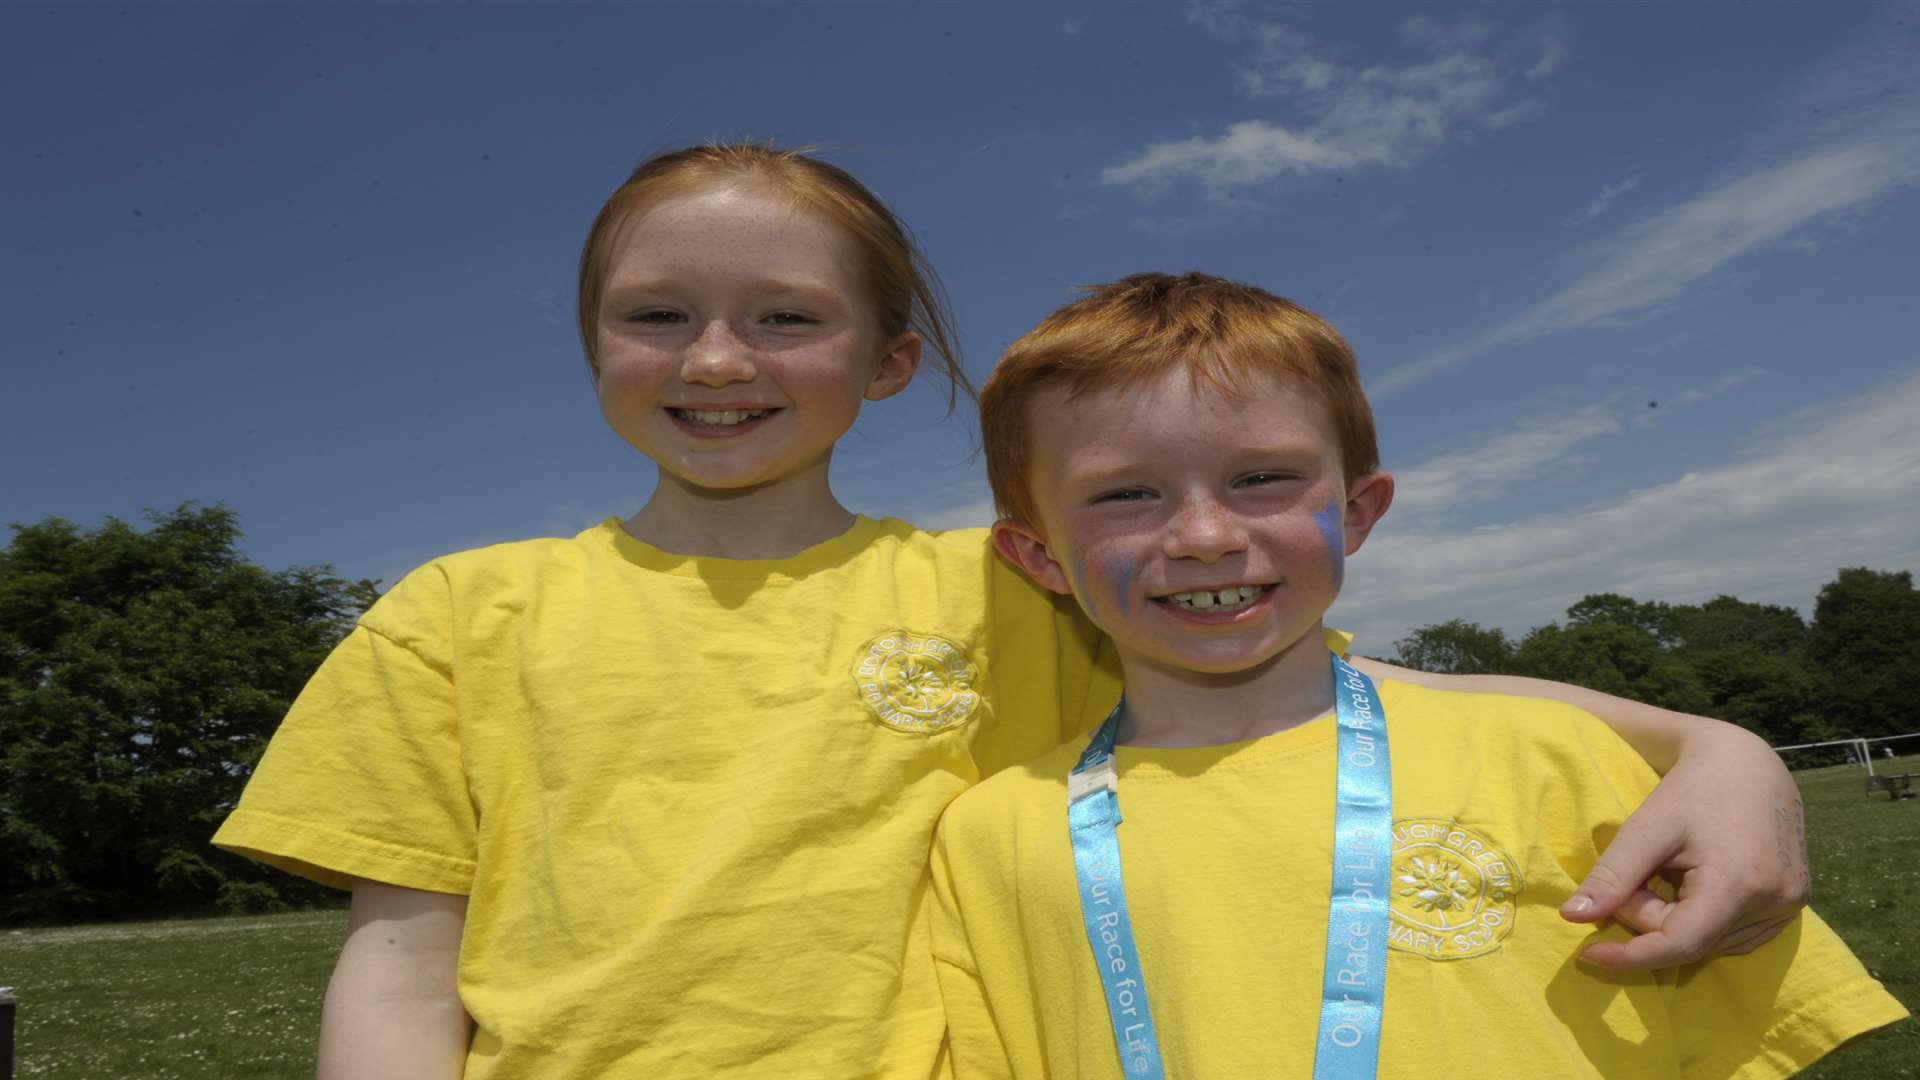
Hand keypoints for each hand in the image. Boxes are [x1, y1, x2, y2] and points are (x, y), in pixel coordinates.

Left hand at [1559, 723, 1809, 969]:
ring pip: (1713, 942)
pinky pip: (1736, 933)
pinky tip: (1694, 884)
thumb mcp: (1647, 827)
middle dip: (1650, 919)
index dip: (1631, 956)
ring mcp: (1791, 904)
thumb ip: (1612, 876)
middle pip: (1693, 942)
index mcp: (1741, 883)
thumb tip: (1572, 918)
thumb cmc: (1691, 787)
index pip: (1680, 944)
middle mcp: (1776, 901)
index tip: (1588, 955)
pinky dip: (1704, 920)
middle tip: (1639, 874)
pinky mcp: (1795, 901)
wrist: (1747, 760)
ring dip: (1677, 921)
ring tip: (1669, 871)